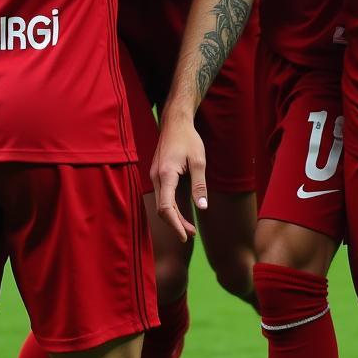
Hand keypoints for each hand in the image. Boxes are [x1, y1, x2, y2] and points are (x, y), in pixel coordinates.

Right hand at [151, 113, 205, 241]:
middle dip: (176, 224)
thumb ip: (199, 185)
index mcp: (166, 174)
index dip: (175, 224)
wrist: (175, 122)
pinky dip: (171, 207)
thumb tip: (202, 208)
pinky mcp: (157, 174)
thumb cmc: (188, 139)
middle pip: (162, 208)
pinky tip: (181, 212)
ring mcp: (154, 175)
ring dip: (174, 217)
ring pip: (161, 203)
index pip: (166, 207)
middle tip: (191, 234)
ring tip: (189, 227)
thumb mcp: (198, 160)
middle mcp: (156, 177)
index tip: (186, 235)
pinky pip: (161, 196)